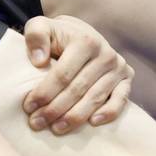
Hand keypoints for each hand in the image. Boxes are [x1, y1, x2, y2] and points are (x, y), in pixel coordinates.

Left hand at [21, 14, 131, 131]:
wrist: (80, 34)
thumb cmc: (57, 36)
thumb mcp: (41, 26)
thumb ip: (36, 36)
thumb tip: (38, 61)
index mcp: (85, 41)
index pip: (62, 74)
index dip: (44, 93)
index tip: (28, 107)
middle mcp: (105, 54)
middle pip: (77, 89)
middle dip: (55, 109)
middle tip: (36, 123)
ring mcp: (118, 67)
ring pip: (95, 98)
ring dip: (75, 117)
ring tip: (55, 129)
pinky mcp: (126, 80)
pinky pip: (120, 101)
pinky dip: (108, 113)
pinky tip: (92, 123)